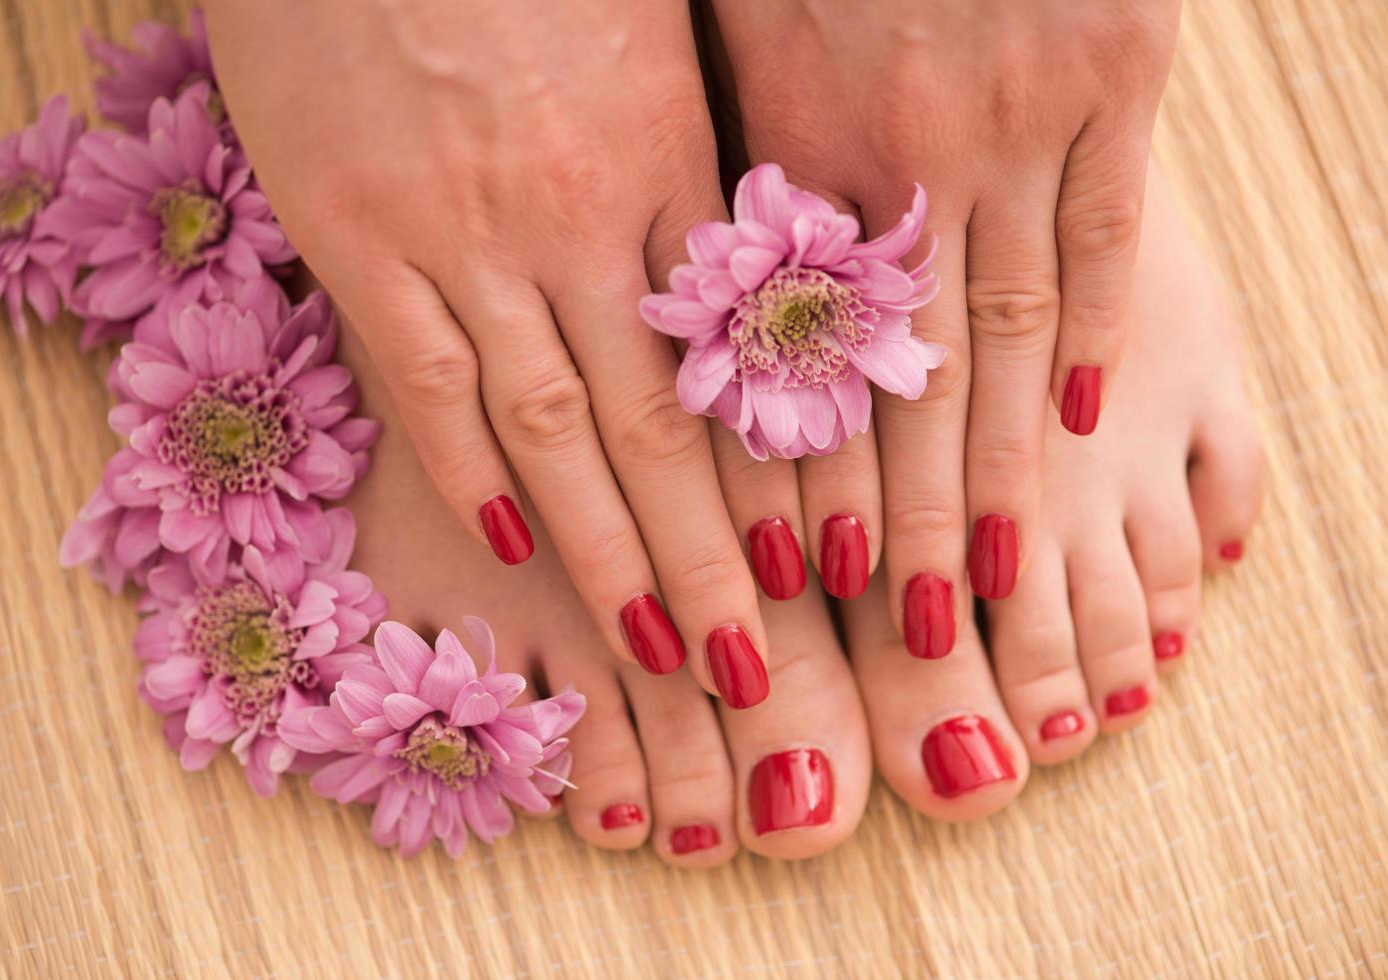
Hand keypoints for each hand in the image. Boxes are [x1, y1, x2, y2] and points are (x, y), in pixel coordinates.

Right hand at [205, 0, 771, 703]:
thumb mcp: (644, 23)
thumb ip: (686, 153)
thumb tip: (736, 273)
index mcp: (662, 153)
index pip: (737, 354)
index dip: (780, 471)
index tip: (818, 560)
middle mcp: (573, 212)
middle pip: (658, 421)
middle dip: (711, 554)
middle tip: (753, 661)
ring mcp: (459, 229)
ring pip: (553, 427)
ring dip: (610, 549)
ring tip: (657, 648)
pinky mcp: (355, 229)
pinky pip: (424, 379)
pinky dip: (471, 472)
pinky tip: (514, 548)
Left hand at [707, 0, 1178, 646]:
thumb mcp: (726, 16)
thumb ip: (720, 146)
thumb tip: (701, 273)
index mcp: (786, 141)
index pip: (789, 351)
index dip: (788, 478)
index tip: (782, 576)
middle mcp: (894, 154)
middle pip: (891, 379)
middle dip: (887, 521)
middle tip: (891, 632)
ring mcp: (1014, 120)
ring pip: (994, 339)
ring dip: (985, 476)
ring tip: (976, 588)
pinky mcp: (1117, 73)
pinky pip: (1101, 239)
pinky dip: (1086, 341)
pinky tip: (1073, 433)